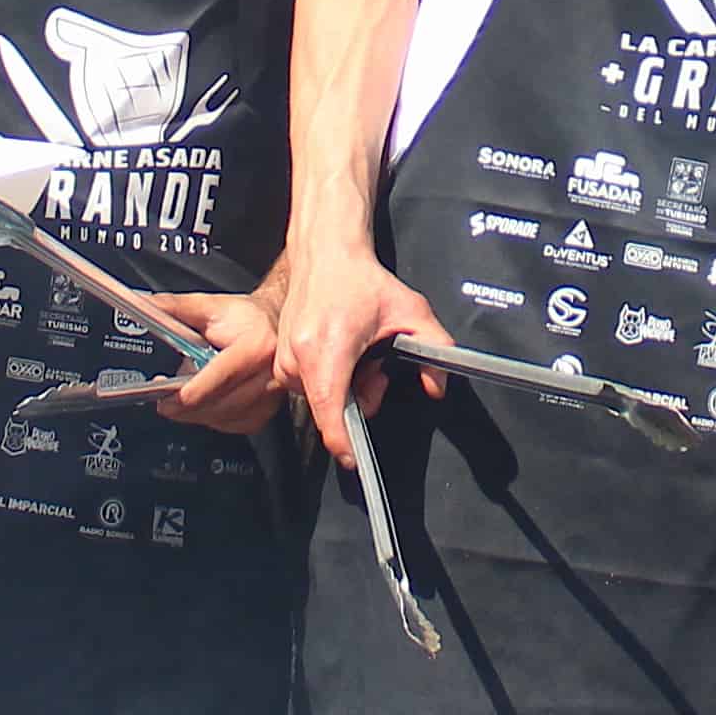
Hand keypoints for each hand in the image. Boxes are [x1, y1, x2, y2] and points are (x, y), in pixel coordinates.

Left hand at [141, 287, 287, 432]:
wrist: (272, 325)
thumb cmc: (243, 318)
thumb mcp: (208, 305)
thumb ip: (174, 307)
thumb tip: (143, 306)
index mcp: (256, 347)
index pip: (220, 379)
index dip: (189, 391)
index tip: (165, 396)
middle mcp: (268, 375)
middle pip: (218, 405)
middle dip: (185, 406)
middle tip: (164, 398)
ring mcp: (269, 398)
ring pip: (221, 419)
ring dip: (196, 413)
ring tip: (183, 394)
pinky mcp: (264, 413)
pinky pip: (229, 425)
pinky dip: (211, 418)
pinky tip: (205, 402)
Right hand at [267, 245, 448, 466]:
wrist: (326, 254)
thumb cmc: (361, 281)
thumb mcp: (412, 311)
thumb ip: (434, 351)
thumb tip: (437, 388)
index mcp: (326, 350)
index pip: (329, 412)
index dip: (344, 442)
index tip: (354, 460)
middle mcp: (297, 359)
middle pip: (333, 408)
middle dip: (361, 396)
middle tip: (375, 365)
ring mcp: (284, 360)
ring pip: (322, 399)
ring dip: (347, 386)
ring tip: (358, 353)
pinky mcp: (279, 360)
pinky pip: (310, 387)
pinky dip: (330, 378)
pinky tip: (341, 352)